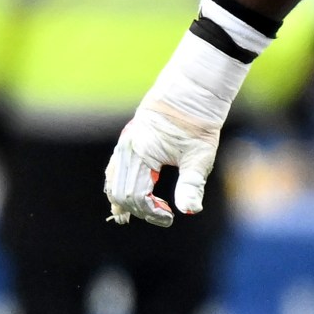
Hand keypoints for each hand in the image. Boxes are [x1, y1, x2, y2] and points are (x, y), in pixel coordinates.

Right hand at [104, 102, 220, 226]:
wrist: (190, 96)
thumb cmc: (198, 126)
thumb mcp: (199, 157)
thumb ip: (192, 185)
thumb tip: (190, 210)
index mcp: (142, 153)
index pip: (137, 194)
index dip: (152, 212)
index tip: (170, 217)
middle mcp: (127, 150)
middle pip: (122, 192)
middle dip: (139, 209)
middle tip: (162, 216)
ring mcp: (124, 146)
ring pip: (113, 182)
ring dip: (123, 201)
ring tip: (129, 216)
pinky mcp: (127, 144)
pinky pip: (114, 170)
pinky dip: (118, 186)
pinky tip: (124, 199)